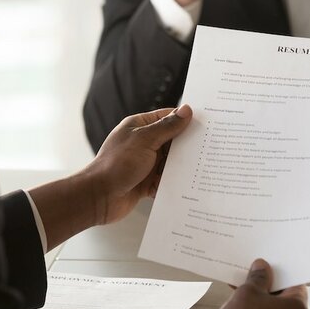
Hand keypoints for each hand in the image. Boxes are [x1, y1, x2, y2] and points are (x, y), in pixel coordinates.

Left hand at [28, 106, 192, 248]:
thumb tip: (186, 110)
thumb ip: (167, 126)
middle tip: (211, 146)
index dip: (186, 119)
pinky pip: (166, 179)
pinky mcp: (147, 182)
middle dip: (188, 145)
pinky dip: (175, 182)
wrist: (97, 198)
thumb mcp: (145, 140)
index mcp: (140, 127)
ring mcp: (145, 163)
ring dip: (182, 165)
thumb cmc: (117, 164)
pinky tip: (190, 184)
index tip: (207, 122)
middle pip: (173, 140)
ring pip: (172, 161)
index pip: (168, 117)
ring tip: (204, 167)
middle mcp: (143, 143)